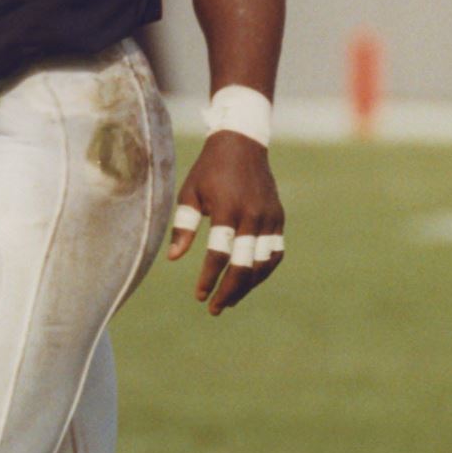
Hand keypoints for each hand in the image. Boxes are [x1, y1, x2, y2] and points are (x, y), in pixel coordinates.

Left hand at [167, 132, 285, 314]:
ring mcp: (269, 217)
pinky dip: (263, 271)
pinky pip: (275, 252)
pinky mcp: (278, 218)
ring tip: (229, 300)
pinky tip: (248, 281)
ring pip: (263, 264)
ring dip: (247, 286)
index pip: (220, 254)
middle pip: (245, 265)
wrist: (242, 144)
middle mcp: (253, 216)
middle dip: (229, 291)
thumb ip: (183, 225)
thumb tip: (173, 257)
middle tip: (215, 308)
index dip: (209, 278)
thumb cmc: (209, 170)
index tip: (199, 295)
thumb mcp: (190, 193)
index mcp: (228, 209)